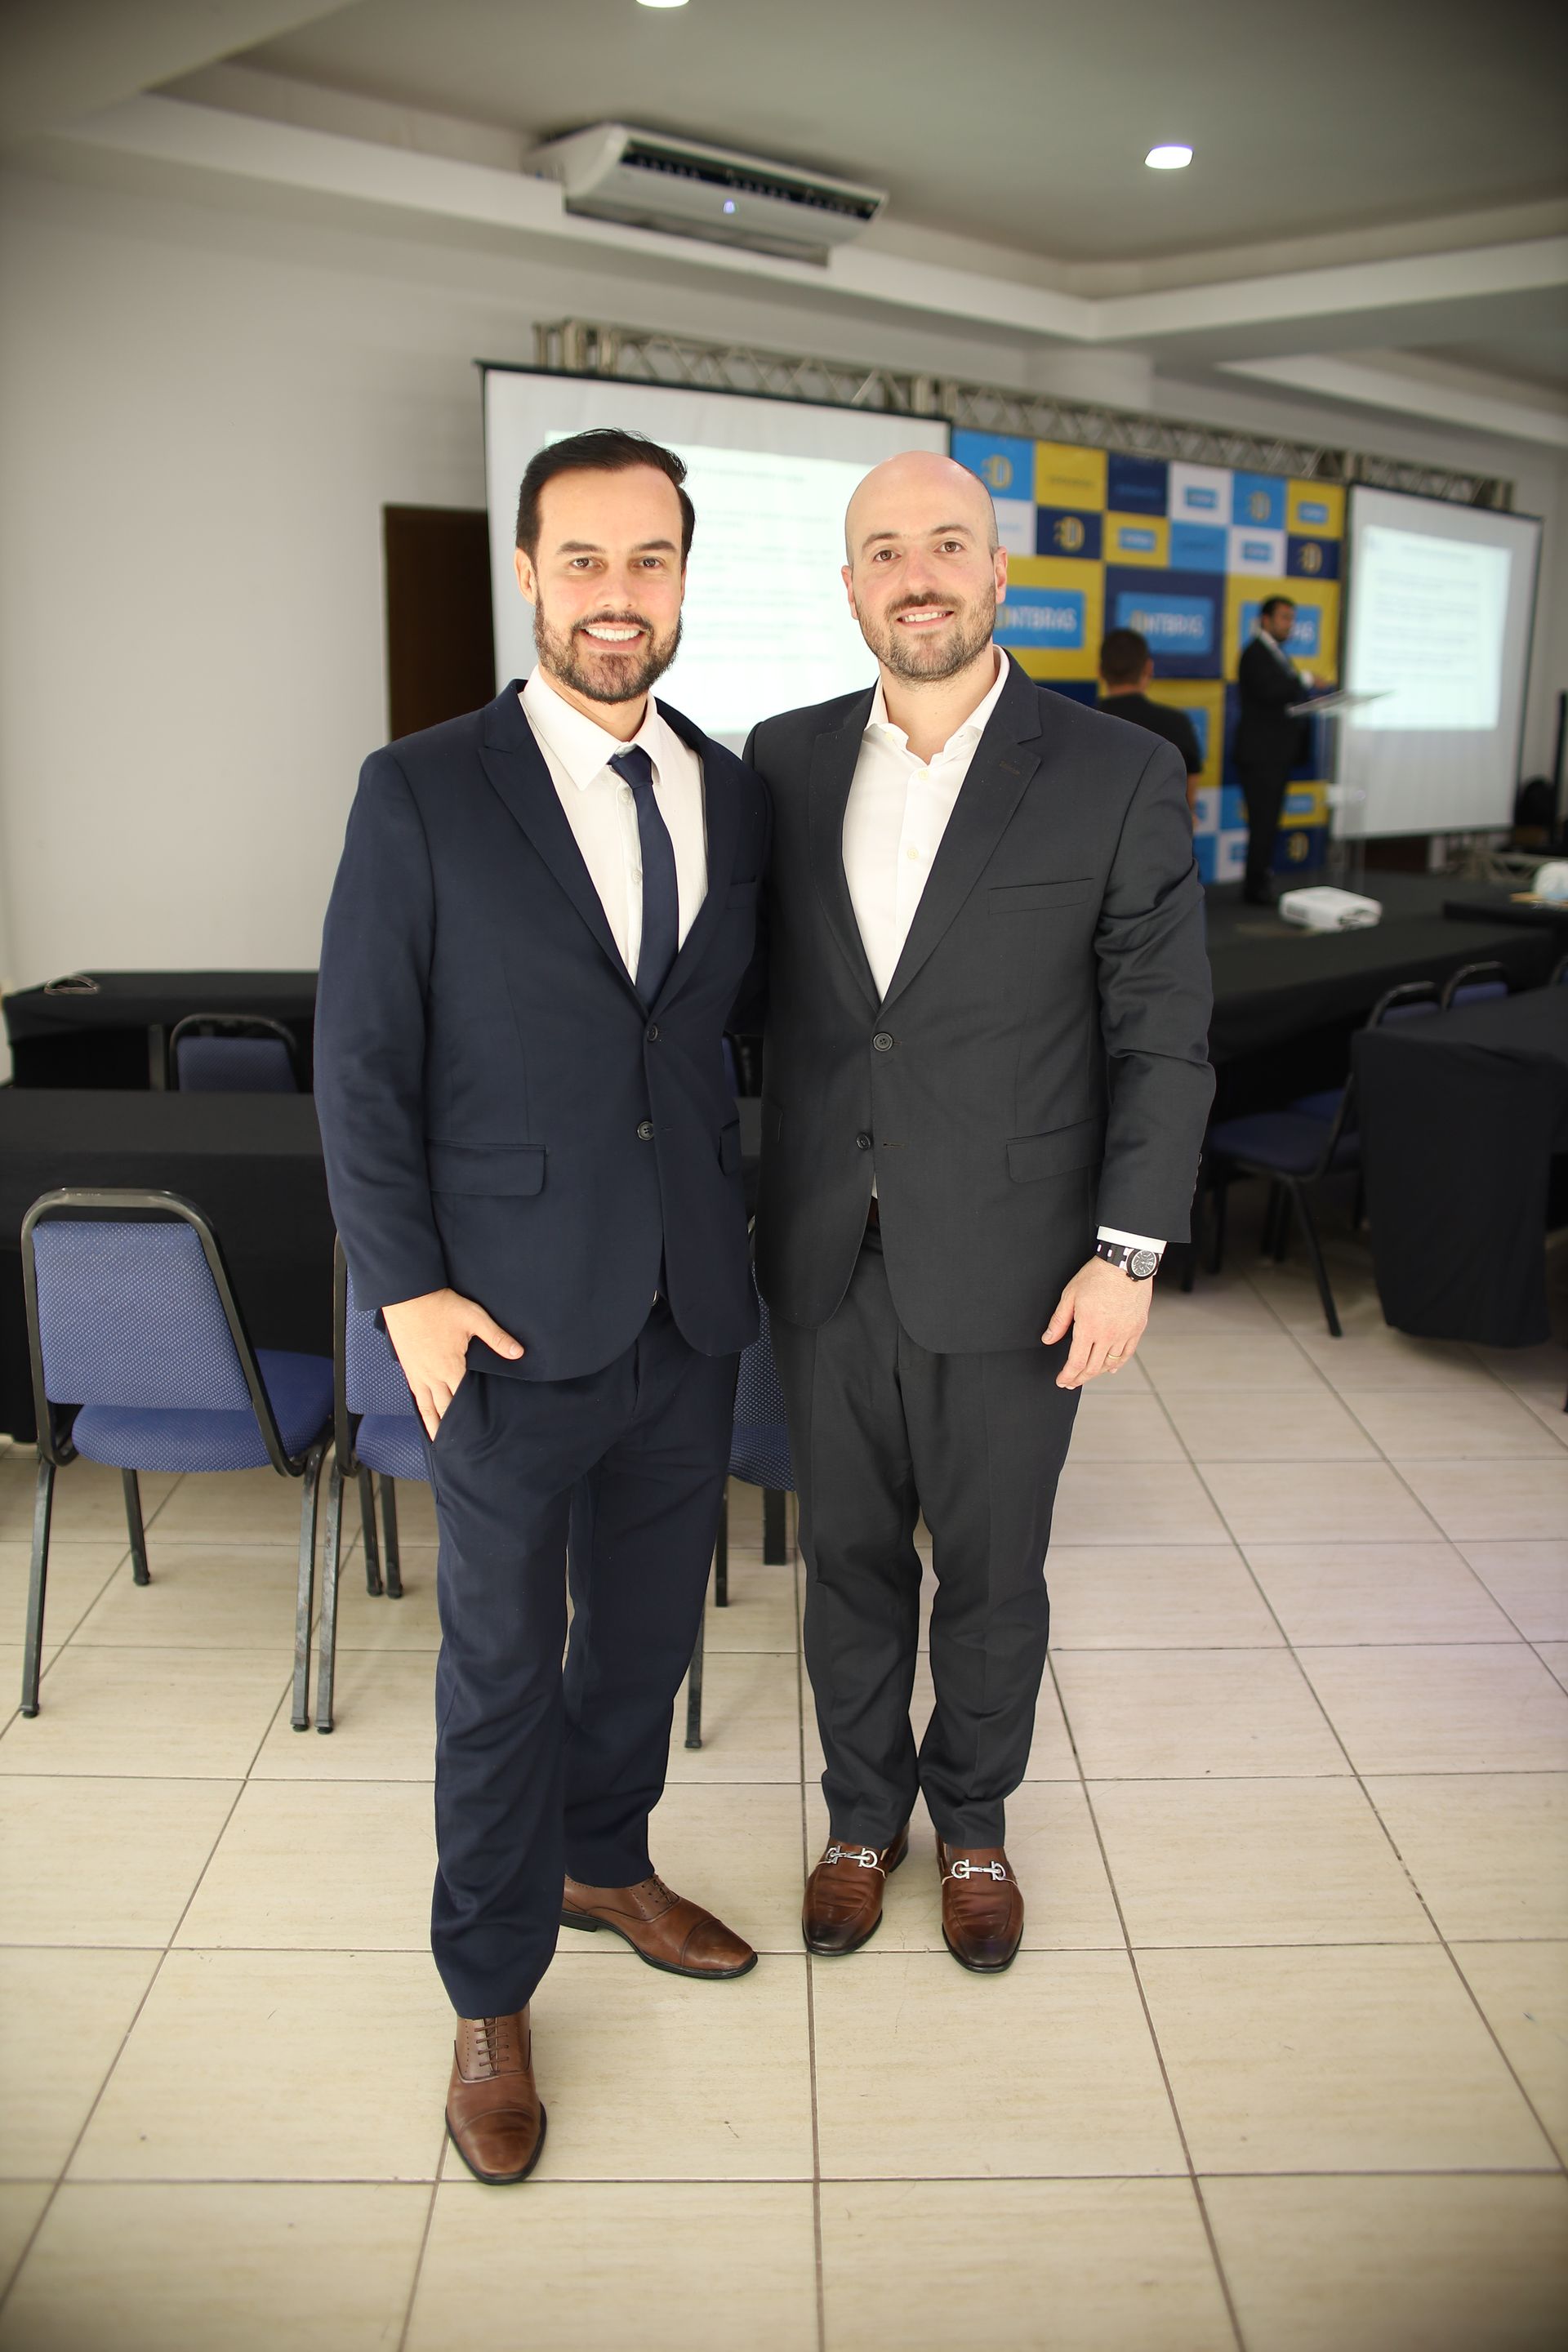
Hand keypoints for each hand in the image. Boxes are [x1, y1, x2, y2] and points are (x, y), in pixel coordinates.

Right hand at [381, 1287, 522, 1437]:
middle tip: (462, 1446)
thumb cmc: (441, 1306)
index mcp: (451, 1368)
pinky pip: (415, 1395)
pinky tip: (425, 1415)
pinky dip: (421, 1409)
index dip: (472, 1416)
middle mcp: (433, 1376)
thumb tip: (518, 1353)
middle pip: (445, 1408)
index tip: (478, 1434)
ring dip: (435, 1424)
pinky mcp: (408, 1368)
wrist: (407, 1295)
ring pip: (427, 1406)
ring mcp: (418, 1373)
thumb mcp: (474, 1319)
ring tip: (441, 1441)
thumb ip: (497, 1338)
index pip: (464, 1399)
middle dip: (453, 1427)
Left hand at [1043, 1257, 1151, 1388]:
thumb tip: (1048, 1338)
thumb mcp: (1070, 1295)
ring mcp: (1125, 1333)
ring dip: (1097, 1373)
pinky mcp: (1137, 1328)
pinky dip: (1117, 1364)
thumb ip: (1059, 1320)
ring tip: (1087, 1375)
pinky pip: (1127, 1353)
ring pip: (1110, 1363)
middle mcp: (1108, 1335)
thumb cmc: (1097, 1275)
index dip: (1068, 1375)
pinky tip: (1111, 1368)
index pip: (1076, 1362)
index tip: (1061, 1380)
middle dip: (1079, 1378)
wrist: (1126, 1262)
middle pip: (1093, 1367)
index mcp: (1089, 1327)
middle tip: (1071, 1382)